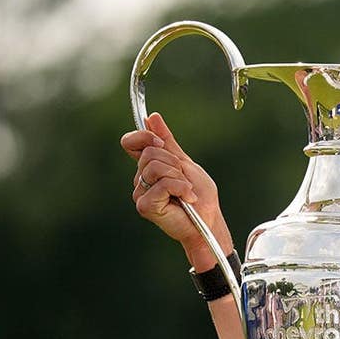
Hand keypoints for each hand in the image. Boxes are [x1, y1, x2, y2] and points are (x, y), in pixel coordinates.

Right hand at [120, 112, 230, 269]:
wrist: (209, 220)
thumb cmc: (199, 196)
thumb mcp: (185, 163)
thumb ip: (168, 142)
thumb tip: (152, 117)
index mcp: (147, 167)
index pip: (130, 142)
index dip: (143, 136)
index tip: (161, 141)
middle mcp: (140, 179)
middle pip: (150, 153)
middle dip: (174, 163)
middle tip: (185, 179)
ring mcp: (140, 193)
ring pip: (156, 167)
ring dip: (179, 177)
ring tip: (186, 191)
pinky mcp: (145, 206)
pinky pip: (163, 184)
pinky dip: (181, 188)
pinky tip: (187, 199)